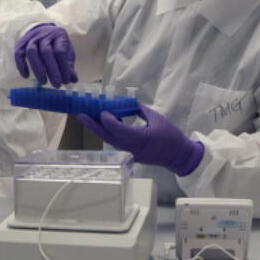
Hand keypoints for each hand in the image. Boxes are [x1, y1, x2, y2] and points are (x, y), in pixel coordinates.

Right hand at [14, 24, 76, 87]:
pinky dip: (21, 65)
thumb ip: (69, 65)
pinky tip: (26, 76)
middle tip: (56, 84)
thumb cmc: (57, 44)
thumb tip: (73, 80)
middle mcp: (44, 34)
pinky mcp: (21, 43)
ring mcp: (31, 38)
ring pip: (31, 52)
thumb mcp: (67, 51)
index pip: (60, 51)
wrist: (42, 30)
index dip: (63, 67)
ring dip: (37, 69)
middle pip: (46, 52)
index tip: (65, 81)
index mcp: (58, 35)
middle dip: (52, 70)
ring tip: (43, 82)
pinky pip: (18, 54)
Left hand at [79, 104, 203, 176]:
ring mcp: (130, 152)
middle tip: (80, 115)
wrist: (178, 156)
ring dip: (98, 129)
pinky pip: (116, 143)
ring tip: (88, 118)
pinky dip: (109, 133)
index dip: (107, 119)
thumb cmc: (171, 136)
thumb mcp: (157, 118)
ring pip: (109, 140)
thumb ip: (141, 110)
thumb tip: (128, 103)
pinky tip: (105, 124)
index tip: (102, 110)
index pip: (117, 129)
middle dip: (93, 126)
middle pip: (107, 136)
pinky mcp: (131, 154)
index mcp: (139, 138)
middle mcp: (130, 147)